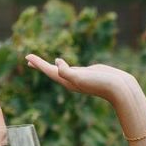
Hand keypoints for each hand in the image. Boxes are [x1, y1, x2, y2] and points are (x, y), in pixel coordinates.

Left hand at [25, 53, 145, 113]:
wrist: (119, 88)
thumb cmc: (100, 83)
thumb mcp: (80, 77)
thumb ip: (66, 71)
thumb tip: (56, 61)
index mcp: (68, 81)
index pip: (49, 70)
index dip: (38, 63)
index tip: (26, 56)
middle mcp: (72, 80)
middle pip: (51, 71)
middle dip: (40, 65)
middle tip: (28, 59)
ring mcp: (80, 77)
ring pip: (61, 70)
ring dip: (51, 66)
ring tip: (43, 63)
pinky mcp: (88, 73)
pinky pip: (72, 68)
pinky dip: (65, 65)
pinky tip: (63, 64)